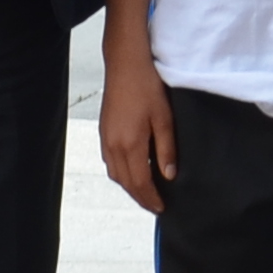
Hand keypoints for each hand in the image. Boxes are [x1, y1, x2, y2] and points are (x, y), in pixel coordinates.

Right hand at [100, 52, 175, 212]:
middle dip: (140, 197)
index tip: (161, 208)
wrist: (125, 64)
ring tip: (145, 192)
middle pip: (125, 183)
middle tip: (155, 206)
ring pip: (115, 174)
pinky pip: (110, 162)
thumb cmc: (147, 86)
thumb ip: (166, 149)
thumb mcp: (164, 118)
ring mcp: (105, 139)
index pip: (140, 182)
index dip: (151, 199)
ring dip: (129, 187)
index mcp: (130, 144)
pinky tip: (132, 171)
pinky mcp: (103, 131)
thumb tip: (168, 175)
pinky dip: (121, 173)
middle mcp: (113, 146)